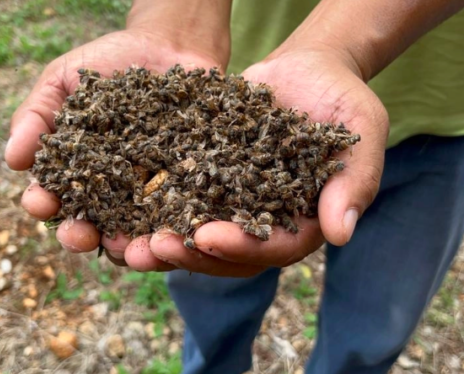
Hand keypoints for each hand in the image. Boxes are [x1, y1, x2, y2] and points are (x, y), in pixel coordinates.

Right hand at [6, 29, 225, 271]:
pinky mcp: (186, 189)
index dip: (44, 203)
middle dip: (81, 236)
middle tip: (81, 236)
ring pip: (136, 233)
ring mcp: (150, 193)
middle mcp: (112, 190)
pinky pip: (181, 216)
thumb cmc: (110, 62)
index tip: (41, 202)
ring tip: (128, 248)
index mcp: (77, 171)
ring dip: (129, 248)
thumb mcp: (64, 79)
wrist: (169, 47)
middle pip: (92, 226)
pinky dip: (176, 230)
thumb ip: (36, 115)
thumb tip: (12, 159)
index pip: (54, 197)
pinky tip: (174, 233)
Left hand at [148, 47, 388, 275]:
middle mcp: (266, 221)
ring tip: (129, 245)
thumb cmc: (340, 98)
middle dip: (192, 254)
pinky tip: (124, 210)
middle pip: (230, 254)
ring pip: (199, 237)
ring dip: (166, 244)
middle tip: (154, 247)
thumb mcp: (360, 130)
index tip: (207, 236)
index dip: (242, 246)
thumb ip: (355, 181)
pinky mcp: (210, 181)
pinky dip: (156, 209)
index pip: (275, 247)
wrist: (304, 71)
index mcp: (304, 221)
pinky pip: (182, 201)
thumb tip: (341, 235)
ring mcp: (236, 204)